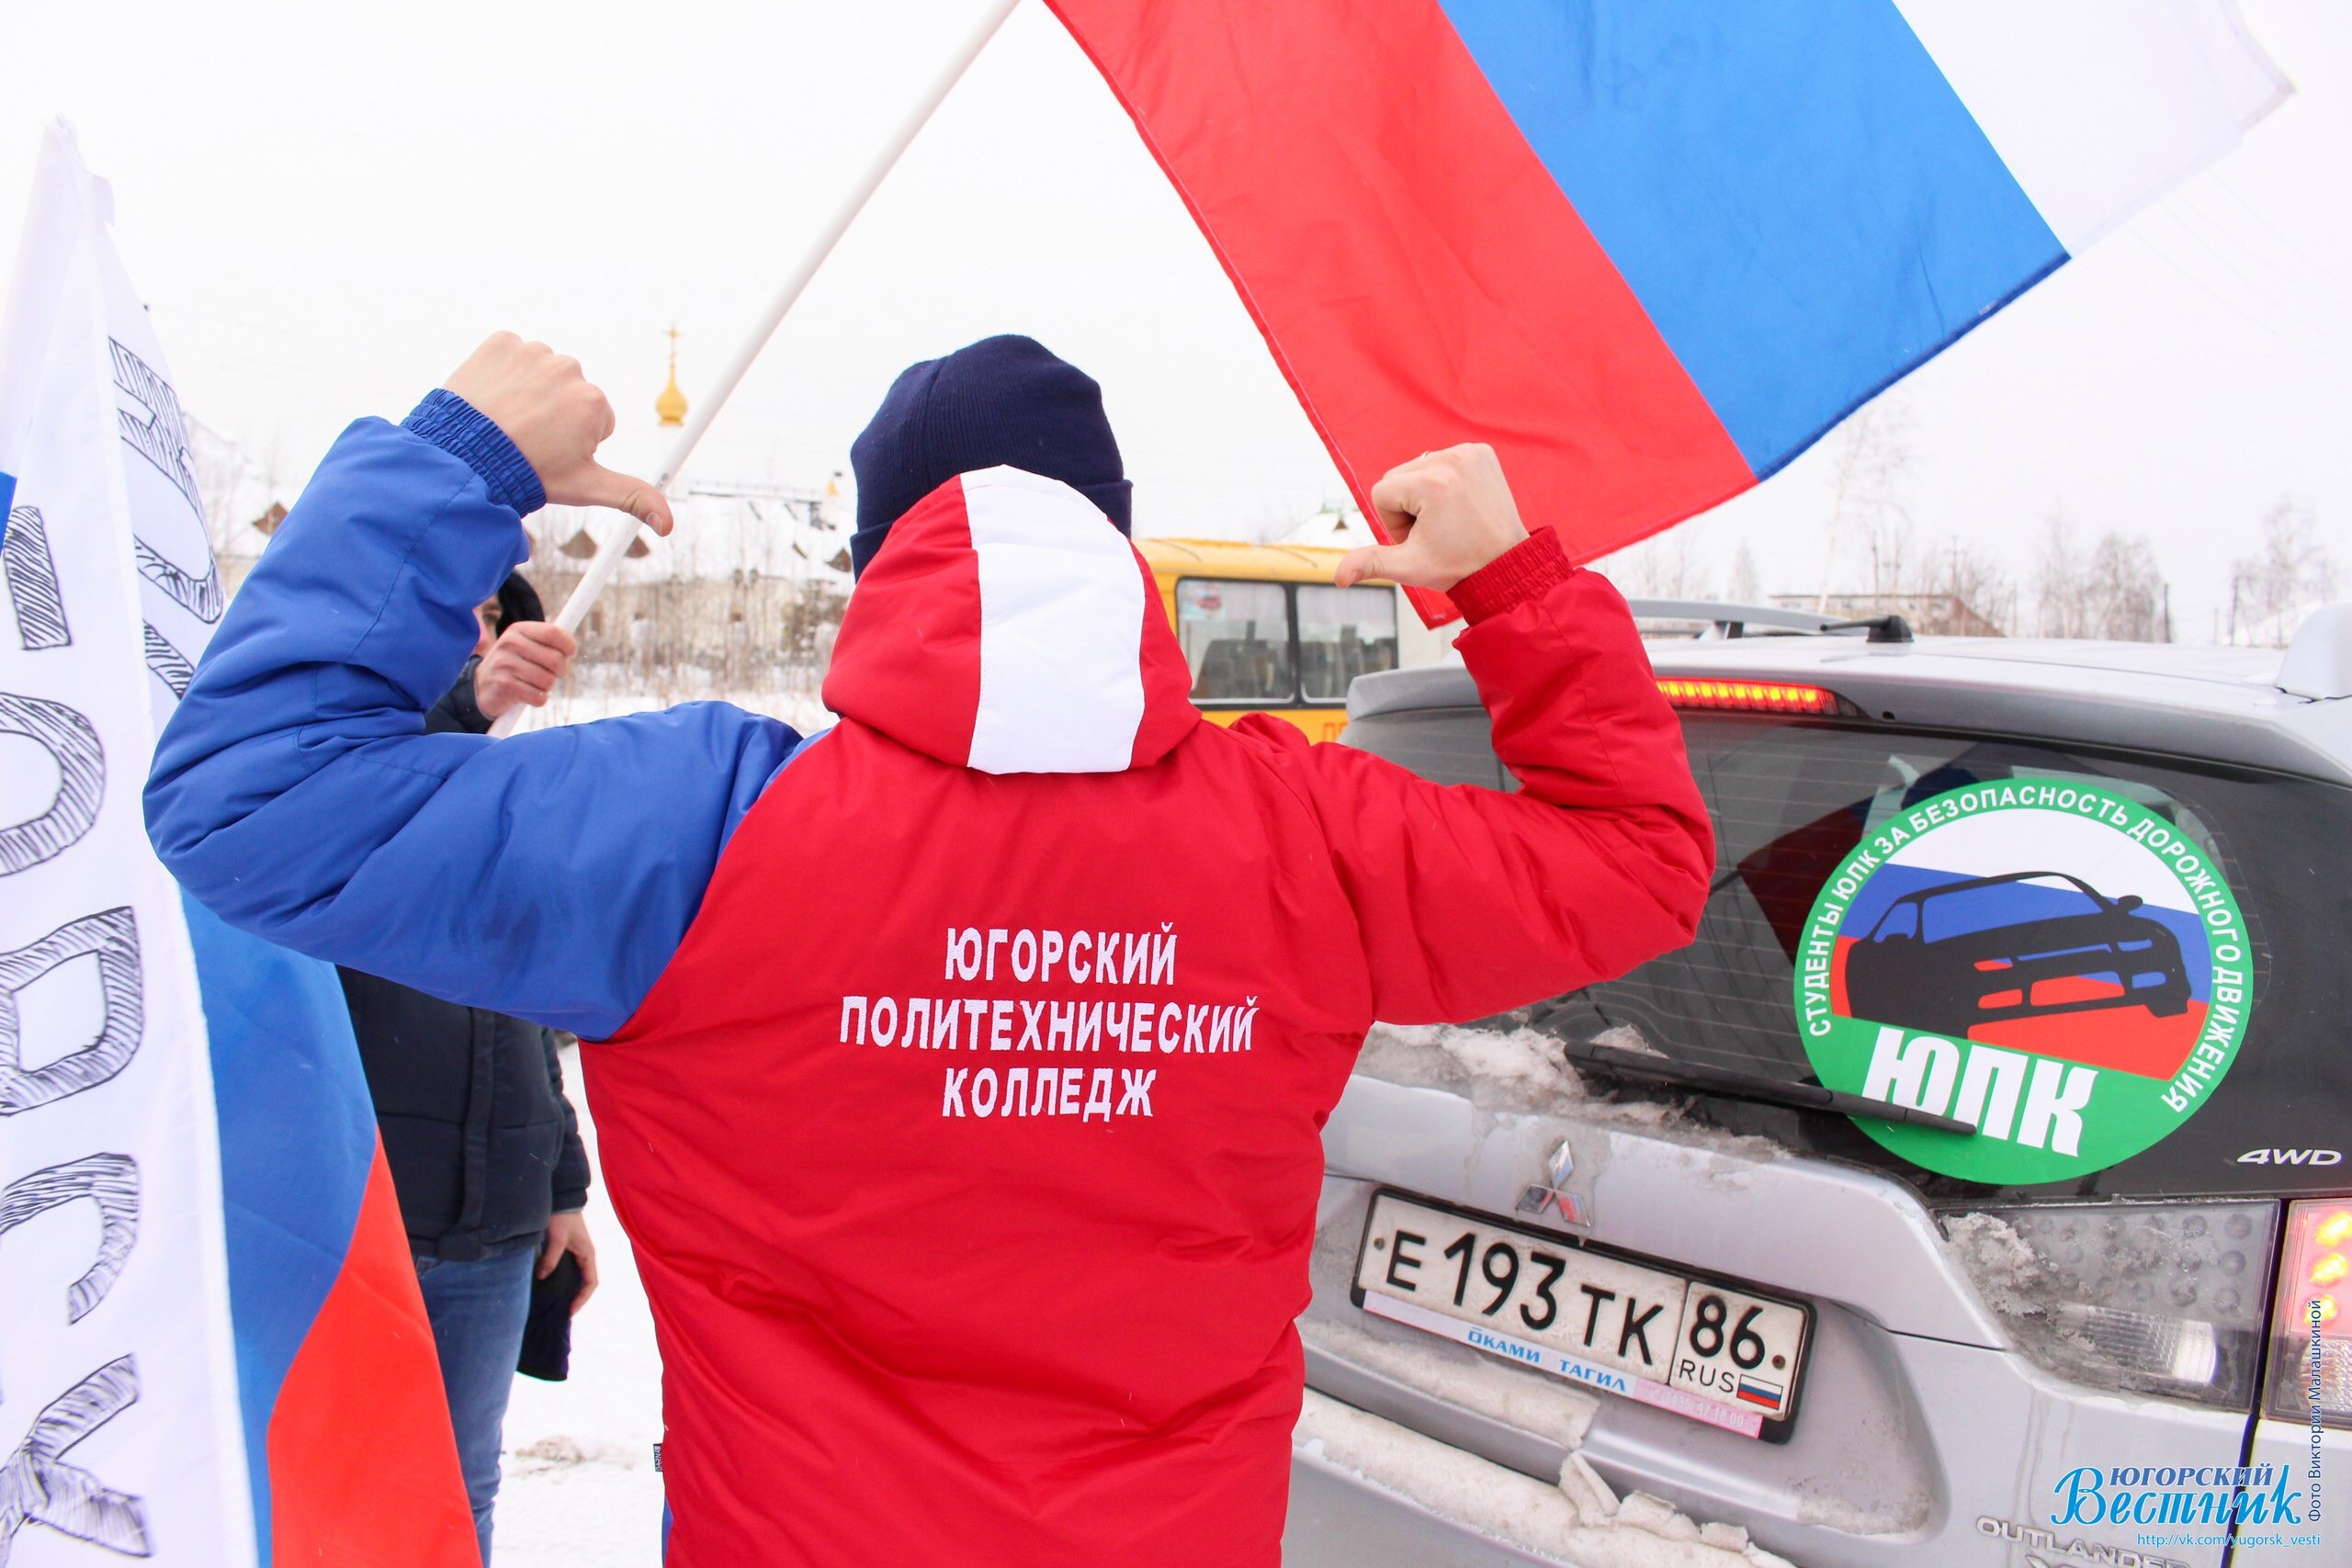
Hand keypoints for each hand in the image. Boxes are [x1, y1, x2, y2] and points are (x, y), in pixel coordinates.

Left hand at [443, 332, 673, 533]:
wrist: (462, 456)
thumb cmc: (525, 473)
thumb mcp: (583, 487)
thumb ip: (632, 497)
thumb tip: (668, 523)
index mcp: (593, 402)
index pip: (593, 418)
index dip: (571, 440)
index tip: (548, 451)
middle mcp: (569, 369)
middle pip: (568, 392)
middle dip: (552, 413)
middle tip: (526, 438)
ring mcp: (533, 352)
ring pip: (539, 373)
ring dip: (527, 392)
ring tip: (506, 421)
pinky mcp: (500, 343)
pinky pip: (510, 355)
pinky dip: (502, 373)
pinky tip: (492, 399)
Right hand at [473, 621, 576, 719]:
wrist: (481, 687)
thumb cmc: (513, 665)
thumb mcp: (525, 646)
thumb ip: (548, 641)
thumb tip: (572, 646)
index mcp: (518, 630)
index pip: (553, 633)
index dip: (568, 645)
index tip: (569, 654)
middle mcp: (510, 643)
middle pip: (555, 659)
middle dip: (559, 671)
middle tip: (550, 673)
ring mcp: (505, 664)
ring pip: (548, 680)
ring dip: (546, 687)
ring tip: (533, 684)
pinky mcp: (504, 685)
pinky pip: (539, 697)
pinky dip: (538, 699)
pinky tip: (527, 695)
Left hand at [539, 1210, 598, 1315]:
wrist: (562, 1198)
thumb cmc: (563, 1217)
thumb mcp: (557, 1238)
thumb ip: (551, 1258)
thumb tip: (542, 1276)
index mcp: (588, 1254)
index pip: (591, 1283)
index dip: (583, 1298)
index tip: (570, 1310)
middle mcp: (585, 1256)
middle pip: (585, 1283)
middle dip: (576, 1299)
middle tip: (562, 1312)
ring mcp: (577, 1253)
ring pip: (576, 1278)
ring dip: (569, 1291)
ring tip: (556, 1304)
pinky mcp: (568, 1250)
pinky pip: (568, 1271)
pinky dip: (562, 1282)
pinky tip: (550, 1287)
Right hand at [1336, 444, 1529, 591]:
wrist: (1507, 563)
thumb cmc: (1460, 566)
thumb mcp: (1410, 566)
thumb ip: (1370, 563)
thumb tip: (1338, 577)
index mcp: (1431, 483)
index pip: (1381, 492)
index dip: (1394, 522)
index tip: (1423, 539)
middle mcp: (1451, 459)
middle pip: (1398, 477)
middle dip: (1408, 507)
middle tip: (1437, 531)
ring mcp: (1470, 453)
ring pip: (1417, 468)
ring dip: (1424, 494)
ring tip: (1450, 519)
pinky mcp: (1481, 452)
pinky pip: (1442, 461)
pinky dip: (1444, 482)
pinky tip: (1460, 504)